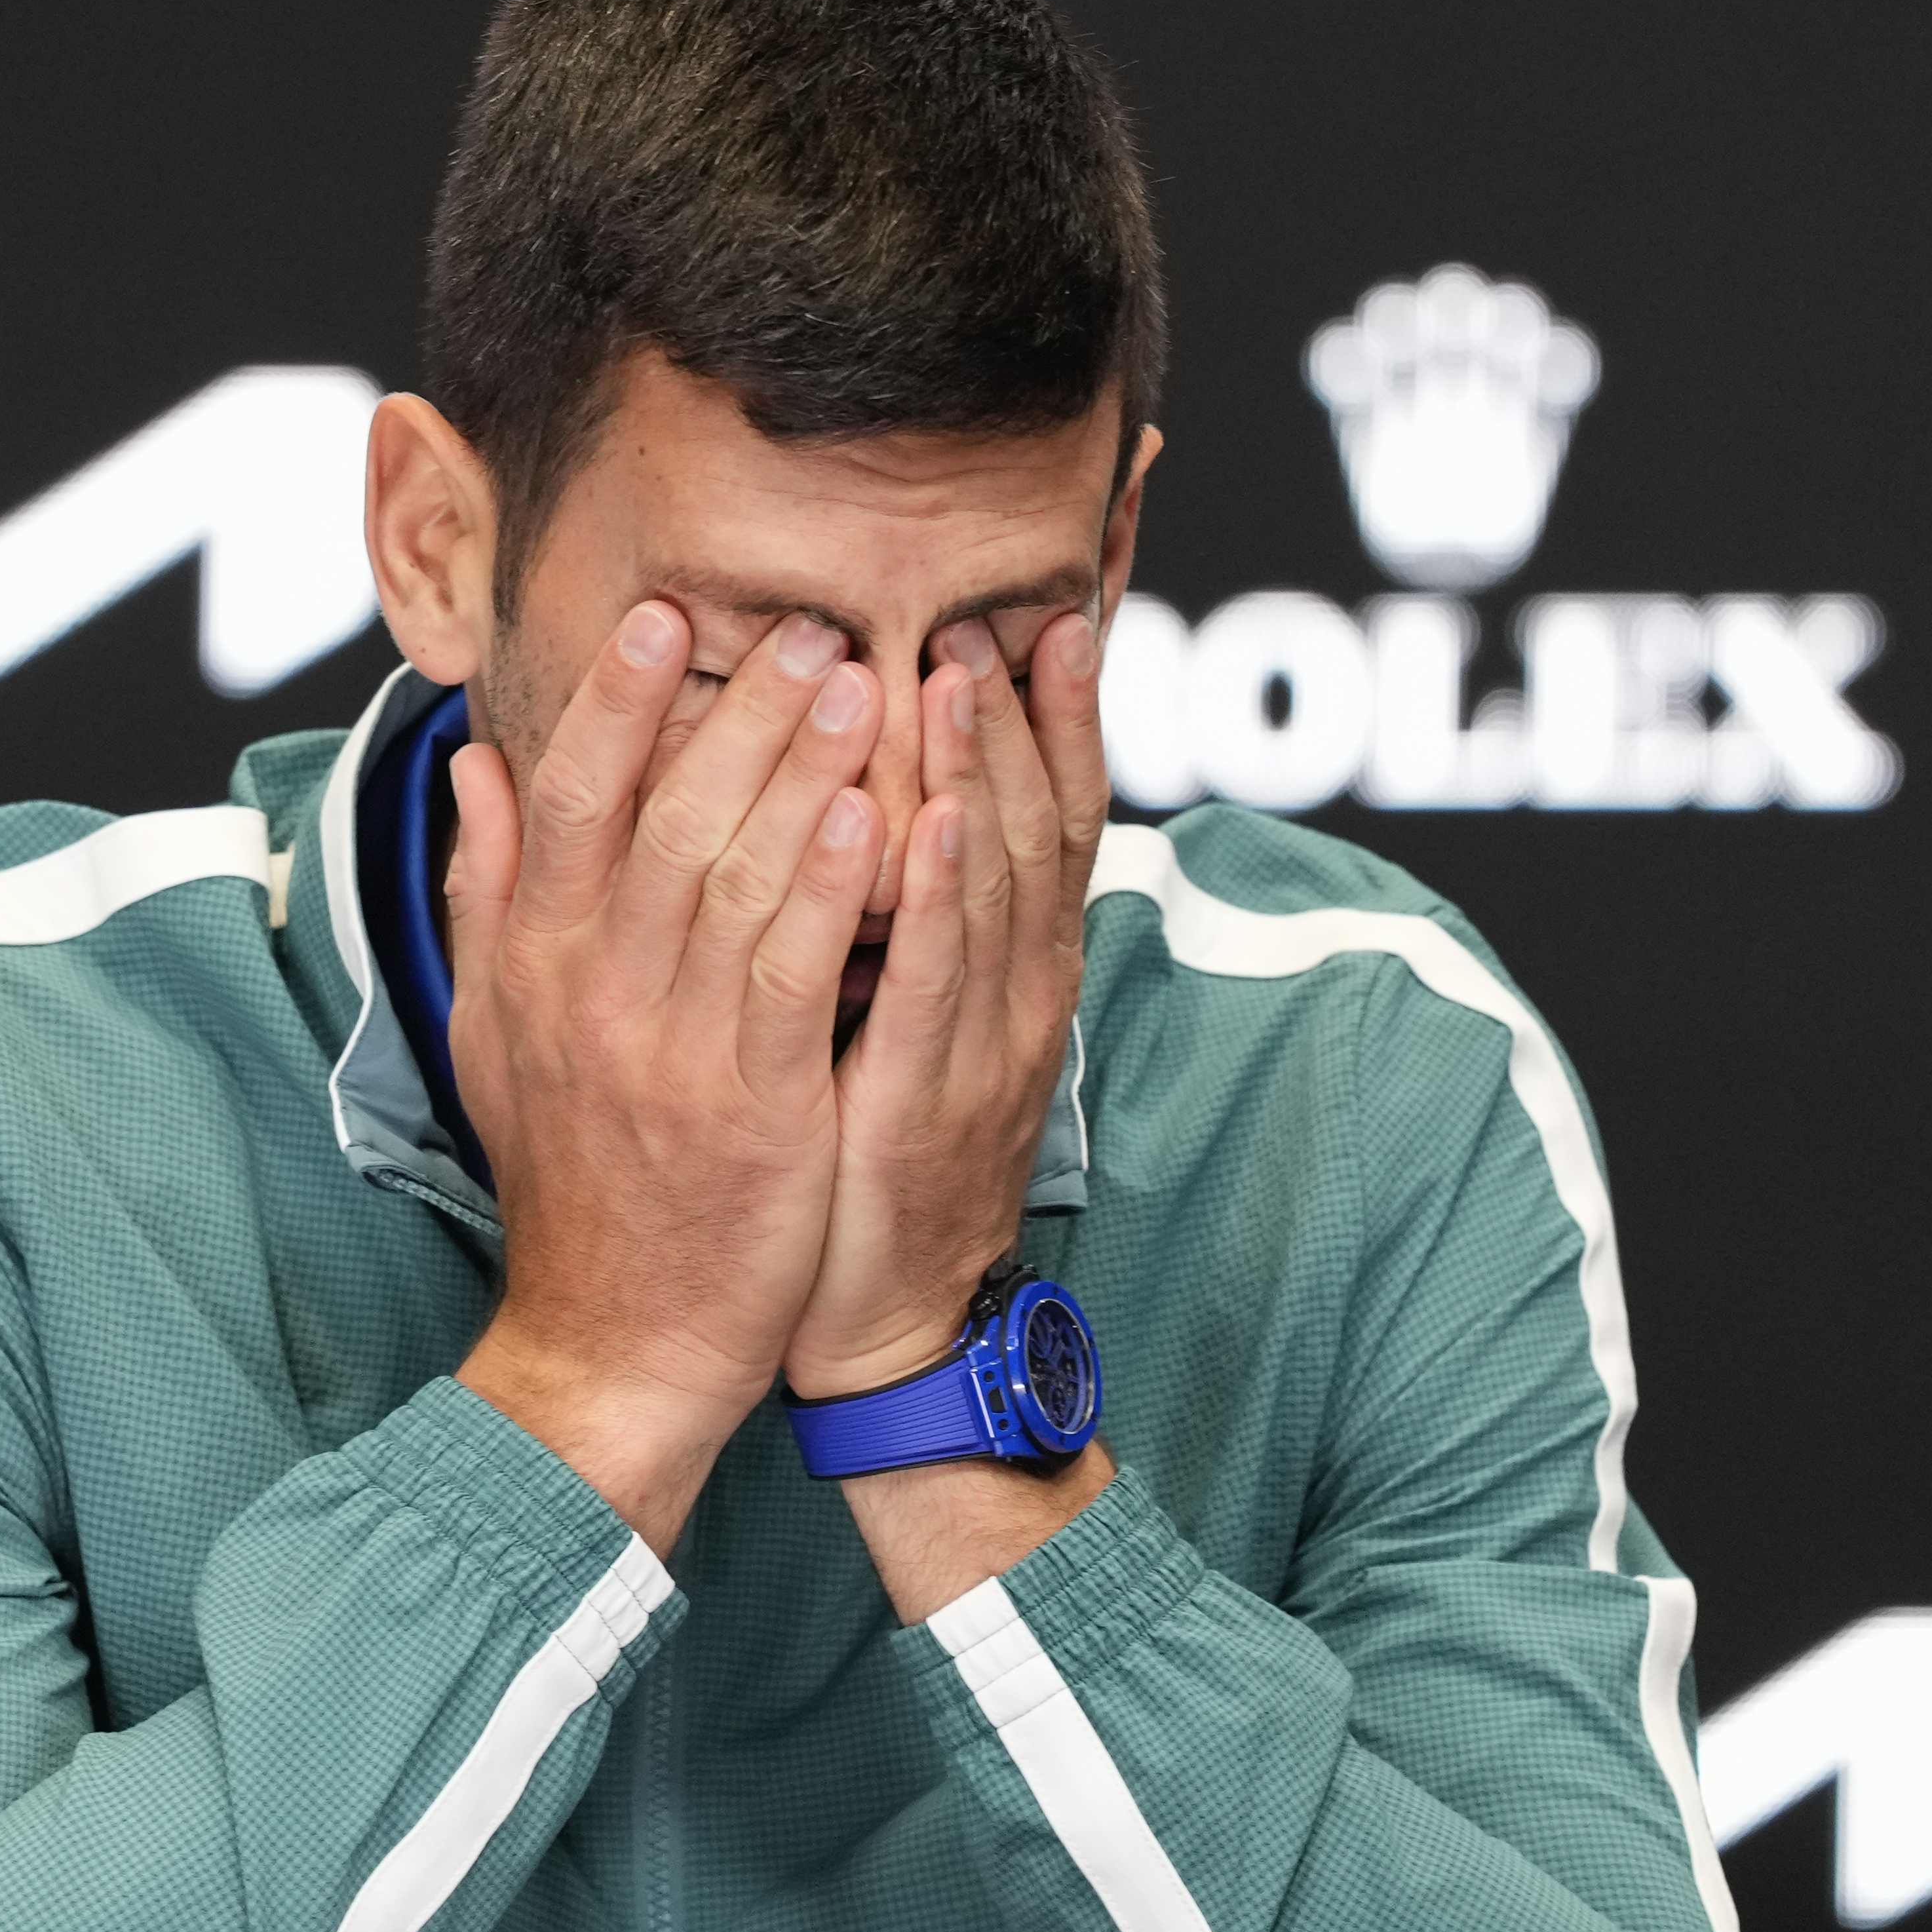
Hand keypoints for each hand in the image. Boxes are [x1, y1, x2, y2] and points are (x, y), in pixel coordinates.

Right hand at [449, 601, 885, 1545]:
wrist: (614, 1340)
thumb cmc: (575, 1179)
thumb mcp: (495, 1032)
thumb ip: (490, 892)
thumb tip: (476, 764)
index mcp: (532, 965)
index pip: (567, 799)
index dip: (614, 701)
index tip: (663, 614)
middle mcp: (592, 993)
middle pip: (662, 816)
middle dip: (737, 710)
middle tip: (807, 622)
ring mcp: (671, 1050)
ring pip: (735, 877)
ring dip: (803, 771)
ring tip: (865, 681)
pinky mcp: (755, 1106)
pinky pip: (794, 973)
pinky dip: (830, 887)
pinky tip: (877, 814)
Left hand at [784, 607, 1109, 1398]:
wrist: (883, 1319)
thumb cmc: (873, 1160)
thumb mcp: (902, 1022)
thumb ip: (903, 917)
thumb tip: (888, 803)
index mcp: (1014, 972)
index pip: (1052, 818)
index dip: (1058, 719)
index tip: (1048, 616)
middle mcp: (1020, 995)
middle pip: (1037, 830)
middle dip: (1019, 718)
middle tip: (996, 612)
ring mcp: (984, 1048)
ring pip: (991, 888)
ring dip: (977, 776)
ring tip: (958, 671)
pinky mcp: (927, 1101)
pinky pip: (932, 984)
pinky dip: (931, 899)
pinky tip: (918, 819)